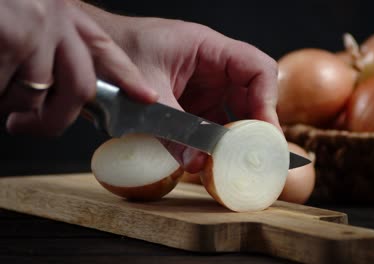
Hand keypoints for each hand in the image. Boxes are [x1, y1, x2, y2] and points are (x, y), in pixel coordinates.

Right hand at [0, 0, 156, 135]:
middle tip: (27, 124)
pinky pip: (4, 90)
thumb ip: (45, 41)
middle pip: (80, 88)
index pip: (105, 50)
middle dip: (57, 118)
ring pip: (35, 94)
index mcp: (61, 11)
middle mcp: (54, 19)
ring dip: (8, 101)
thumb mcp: (25, 9)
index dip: (128, 77)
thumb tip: (48, 83)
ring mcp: (31, 31)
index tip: (147, 97)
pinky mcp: (7, 39)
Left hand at [96, 16, 279, 171]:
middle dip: (255, 126)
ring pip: (233, 111)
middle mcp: (211, 66)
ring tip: (235, 163)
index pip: (257, 69)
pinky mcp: (190, 102)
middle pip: (251, 93)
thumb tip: (195, 164)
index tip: (264, 132)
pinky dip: (214, 142)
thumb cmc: (113, 54)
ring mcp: (201, 85)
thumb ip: (172, 129)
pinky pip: (212, 123)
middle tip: (254, 156)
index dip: (267, 100)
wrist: (85, 54)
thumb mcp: (145, 95)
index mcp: (207, 49)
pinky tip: (211, 160)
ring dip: (235, 138)